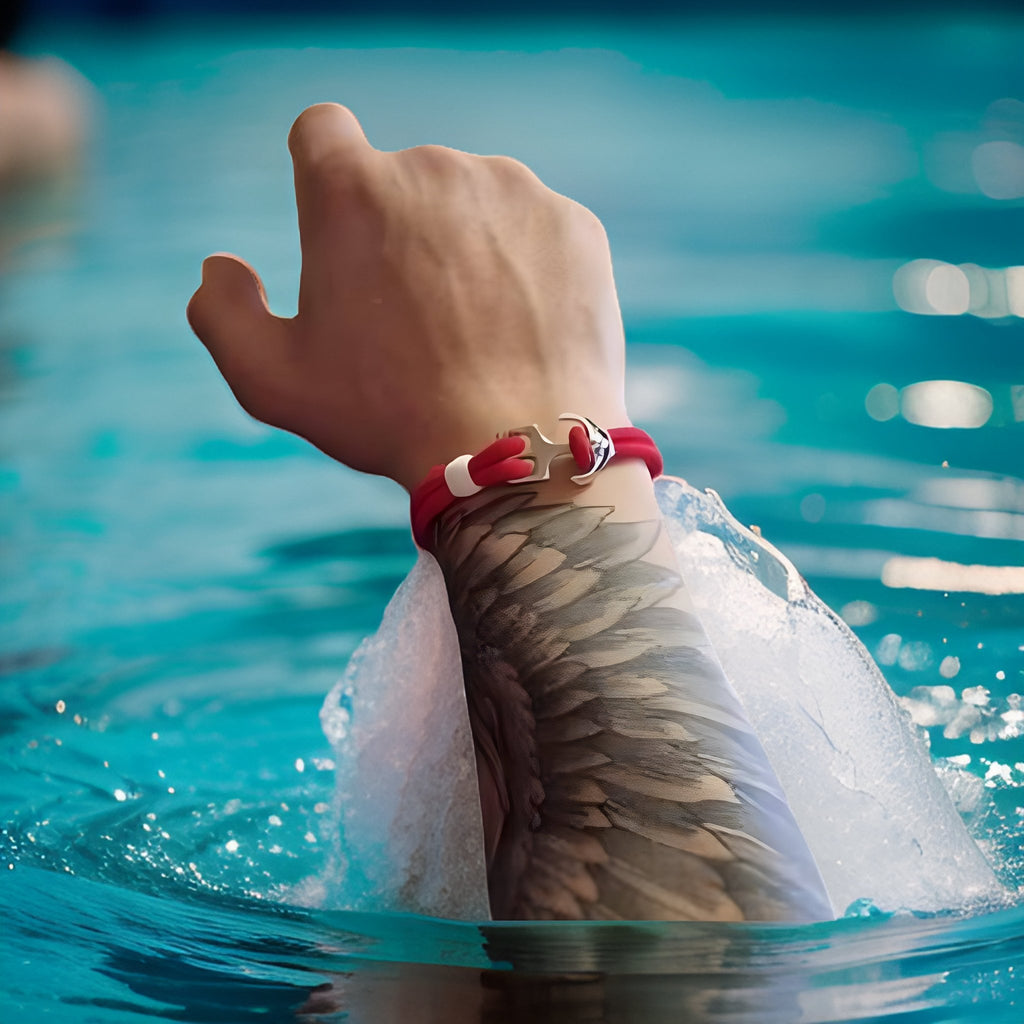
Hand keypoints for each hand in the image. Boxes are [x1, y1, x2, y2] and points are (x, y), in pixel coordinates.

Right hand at [187, 103, 628, 491]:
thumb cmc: (389, 417)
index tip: (343, 226)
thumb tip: (219, 266)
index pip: (322, 131)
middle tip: (412, 318)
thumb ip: (222, 314)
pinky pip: (535, 230)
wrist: (518, 449)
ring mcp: (513, 189)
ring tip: (472, 330)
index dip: (324, 174)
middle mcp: (433, 166)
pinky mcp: (573, 223)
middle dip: (400, 230)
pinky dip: (525, 266)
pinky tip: (521, 327)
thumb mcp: (273, 382)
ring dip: (465, 247)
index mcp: (351, 189)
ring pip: (474, 202)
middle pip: (405, 178)